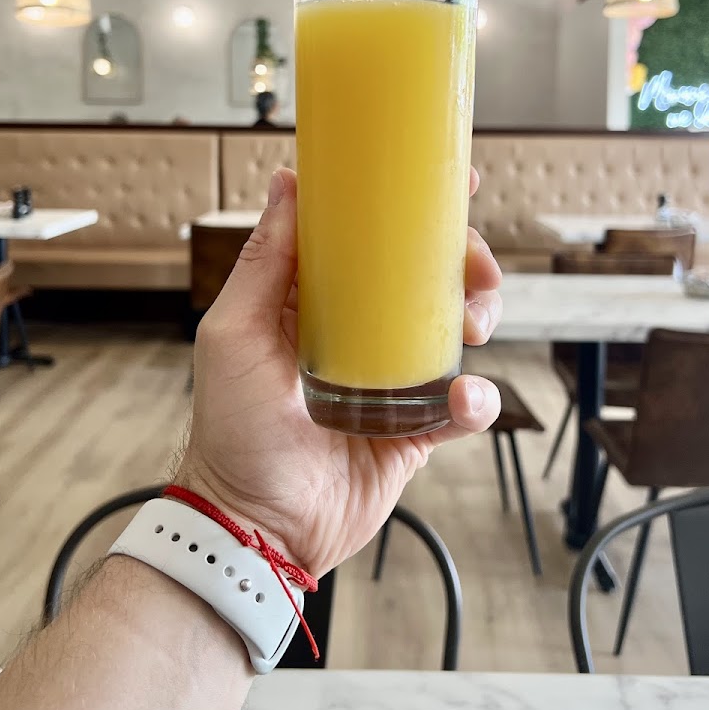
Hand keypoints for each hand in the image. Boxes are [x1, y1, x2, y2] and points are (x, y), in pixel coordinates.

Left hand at [176, 167, 501, 577]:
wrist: (255, 528)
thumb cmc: (230, 431)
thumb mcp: (235, 333)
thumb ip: (265, 262)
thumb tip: (287, 181)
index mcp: (315, 303)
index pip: (368, 241)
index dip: (410, 209)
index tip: (448, 183)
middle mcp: (359, 335)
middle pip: (425, 279)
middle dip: (462, 262)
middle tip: (476, 268)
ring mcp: (390, 382)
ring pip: (453, 331)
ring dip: (477, 316)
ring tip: (473, 326)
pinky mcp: (414, 431)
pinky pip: (461, 406)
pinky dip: (475, 399)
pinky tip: (464, 398)